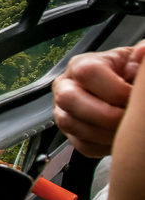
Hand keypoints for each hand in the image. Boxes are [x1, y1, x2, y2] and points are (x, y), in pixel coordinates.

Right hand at [53, 42, 144, 156]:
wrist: (123, 93)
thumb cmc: (130, 77)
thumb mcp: (137, 62)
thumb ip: (142, 57)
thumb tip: (143, 52)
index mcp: (81, 65)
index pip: (87, 74)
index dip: (116, 91)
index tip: (135, 99)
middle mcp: (66, 86)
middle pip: (69, 99)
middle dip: (106, 115)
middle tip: (130, 120)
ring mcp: (63, 110)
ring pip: (72, 125)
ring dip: (105, 133)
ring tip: (127, 131)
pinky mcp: (69, 133)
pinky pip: (81, 144)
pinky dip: (104, 146)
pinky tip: (118, 138)